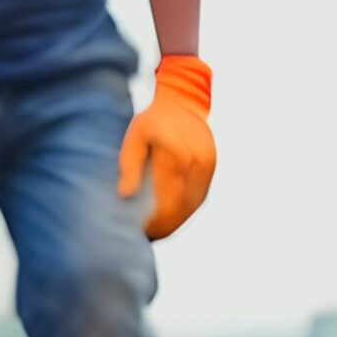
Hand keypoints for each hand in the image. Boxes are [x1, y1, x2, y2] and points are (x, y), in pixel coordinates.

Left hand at [116, 55, 214, 240]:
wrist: (181, 100)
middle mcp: (198, 162)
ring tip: (157, 232)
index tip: (140, 232)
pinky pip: (199, 196)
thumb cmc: (152, 120)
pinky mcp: (211, 167)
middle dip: (164, 226)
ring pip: (193, 205)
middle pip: (182, 207)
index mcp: (178, 155)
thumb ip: (130, 165)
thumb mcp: (134, 137)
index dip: (155, 222)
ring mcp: (207, 165)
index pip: (168, 201)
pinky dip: (185, 210)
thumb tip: (125, 195)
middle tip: (146, 237)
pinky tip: (171, 218)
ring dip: (175, 221)